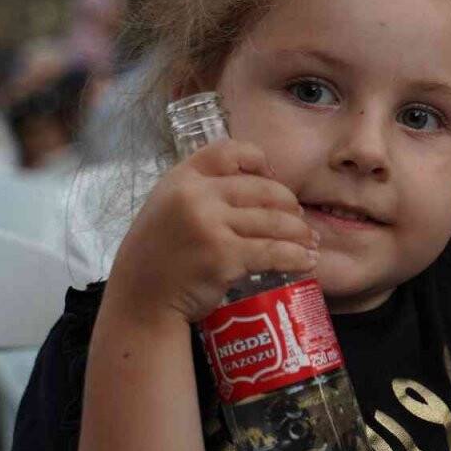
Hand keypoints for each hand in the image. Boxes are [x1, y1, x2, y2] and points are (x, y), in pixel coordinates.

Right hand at [106, 141, 317, 324]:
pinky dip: (297, 257)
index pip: (229, 151)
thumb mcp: (169, 207)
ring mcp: (210, 225)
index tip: (274, 178)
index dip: (259, 161)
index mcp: (182, 178)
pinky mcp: (225, 256)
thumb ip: (203, 191)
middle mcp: (196, 196)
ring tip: (309, 241)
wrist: (141, 300)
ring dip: (300, 233)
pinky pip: (274, 252)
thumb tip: (259, 183)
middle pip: (263, 189)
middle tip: (299, 219)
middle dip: (289, 205)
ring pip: (274, 221)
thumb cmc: (159, 256)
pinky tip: (307, 261)